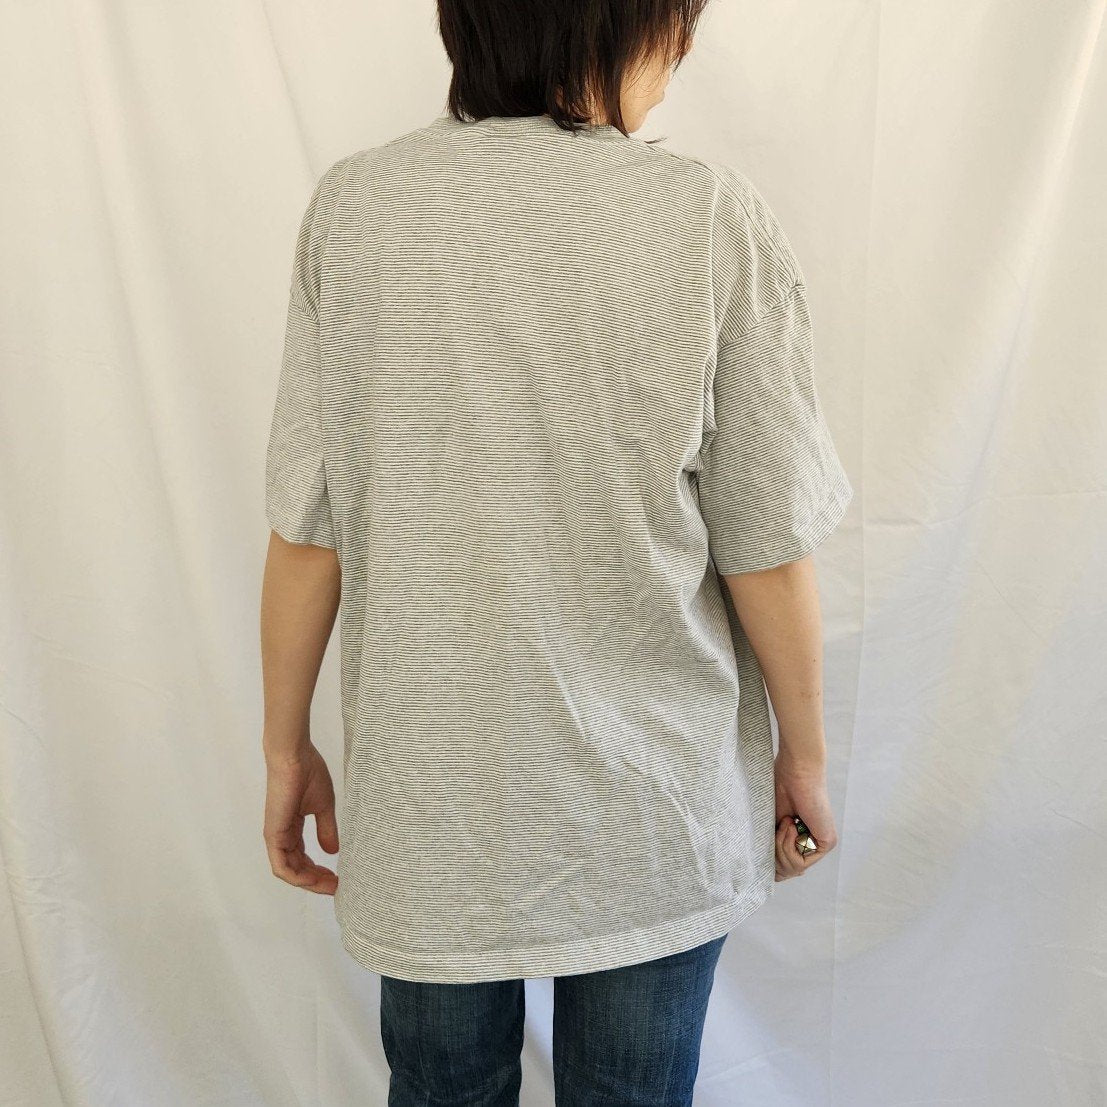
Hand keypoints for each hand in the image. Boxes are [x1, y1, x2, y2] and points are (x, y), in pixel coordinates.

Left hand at [263, 743, 339, 894]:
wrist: (294, 757)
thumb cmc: (309, 774)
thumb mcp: (324, 806)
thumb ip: (326, 829)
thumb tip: (332, 851)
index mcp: (292, 828)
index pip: (303, 858)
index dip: (320, 871)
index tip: (339, 878)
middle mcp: (282, 836)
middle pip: (297, 869)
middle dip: (317, 881)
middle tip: (337, 887)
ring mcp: (276, 837)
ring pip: (289, 872)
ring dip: (309, 883)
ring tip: (331, 885)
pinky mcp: (274, 835)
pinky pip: (282, 866)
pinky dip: (297, 878)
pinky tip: (315, 880)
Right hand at [773, 754, 837, 881]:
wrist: (795, 773)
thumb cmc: (780, 791)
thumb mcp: (771, 826)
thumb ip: (770, 845)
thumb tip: (765, 873)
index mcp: (799, 841)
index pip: (784, 870)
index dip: (772, 863)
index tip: (768, 841)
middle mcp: (812, 845)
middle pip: (787, 873)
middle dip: (775, 854)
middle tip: (777, 828)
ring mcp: (821, 845)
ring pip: (792, 869)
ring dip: (780, 847)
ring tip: (785, 823)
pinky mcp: (826, 843)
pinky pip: (800, 862)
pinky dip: (788, 844)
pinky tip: (791, 825)